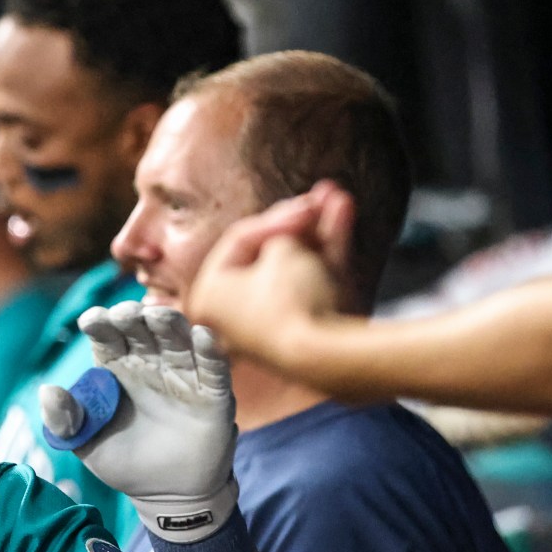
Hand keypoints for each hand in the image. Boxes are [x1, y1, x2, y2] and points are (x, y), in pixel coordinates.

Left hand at [45, 302, 238, 541]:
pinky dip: (210, 350)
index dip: (100, 323)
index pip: (106, 336)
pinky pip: (214, 367)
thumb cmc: (123, 461)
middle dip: (133, 317)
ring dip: (170, 323)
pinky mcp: (213, 394)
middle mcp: (150, 363)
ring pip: (178, 339)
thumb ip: (65, 420)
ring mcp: (182, 375)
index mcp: (116, 368)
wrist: (166, 495)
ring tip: (158, 316)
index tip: (91, 320)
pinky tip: (203, 335)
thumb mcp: (86, 443)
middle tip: (125, 314)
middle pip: (141, 329)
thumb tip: (45, 390)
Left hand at [186, 183, 356, 367]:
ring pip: (297, 265)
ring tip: (337, 196)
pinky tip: (343, 214)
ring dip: (318, 230)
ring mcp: (271, 325)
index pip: (239, 241)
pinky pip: (314, 283)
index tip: (303, 206)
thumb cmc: (289, 299)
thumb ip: (285, 231)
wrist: (327, 355)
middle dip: (299, 222)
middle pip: (269, 254)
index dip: (275, 217)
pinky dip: (328, 252)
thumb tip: (295, 234)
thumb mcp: (282, 249)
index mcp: (208, 297)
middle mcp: (234, 315)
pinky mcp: (305, 331)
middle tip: (318, 198)